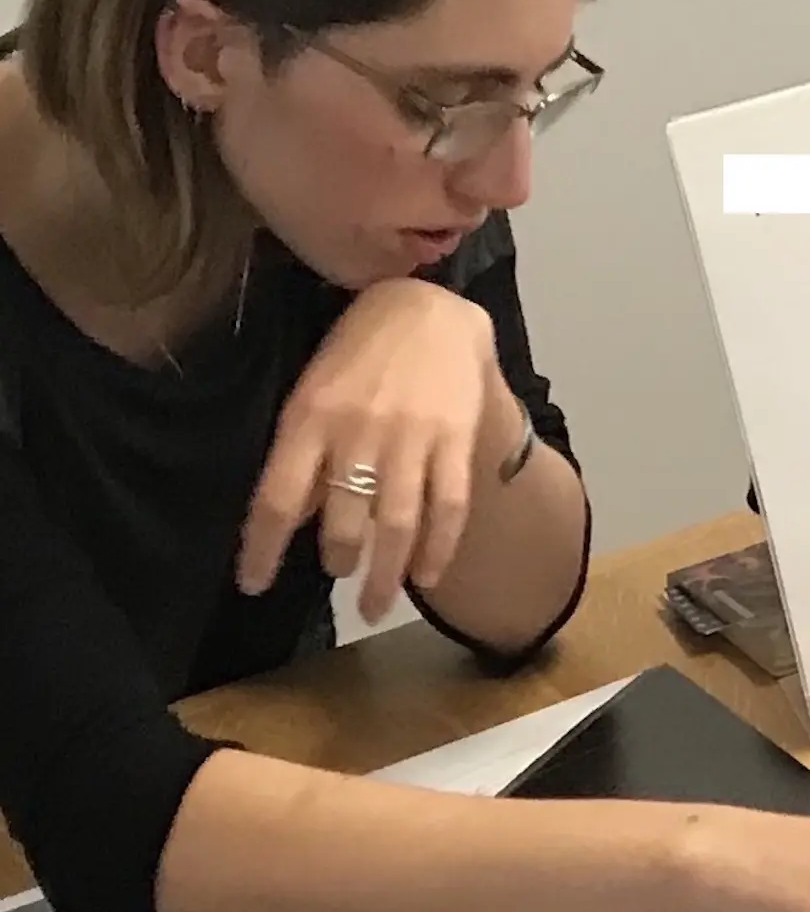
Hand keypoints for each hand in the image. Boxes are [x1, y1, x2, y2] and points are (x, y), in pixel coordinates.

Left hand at [238, 278, 506, 622]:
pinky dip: (438, 549)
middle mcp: (356, 432)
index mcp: (308, 418)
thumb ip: (305, 454)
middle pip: (343, 520)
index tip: (254, 585)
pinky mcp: (455, 439)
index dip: (264, 548)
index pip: (277, 498)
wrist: (426, 307)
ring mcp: (410, 438)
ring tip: (377, 603)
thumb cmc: (358, 351)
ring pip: (396, 524)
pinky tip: (427, 575)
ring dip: (386, 575)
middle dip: (340, 562)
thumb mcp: (313, 392)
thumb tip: (296, 516)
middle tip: (341, 579)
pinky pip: (448, 506)